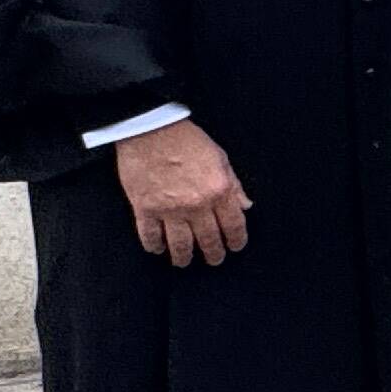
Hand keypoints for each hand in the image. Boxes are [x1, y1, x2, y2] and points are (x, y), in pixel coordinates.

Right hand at [118, 119, 249, 266]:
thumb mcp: (220, 158)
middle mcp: (196, 205)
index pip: (233, 225)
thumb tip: (245, 205)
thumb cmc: (187, 139)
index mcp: (219, 191)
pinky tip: (158, 250)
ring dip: (184, 257)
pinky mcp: (145, 209)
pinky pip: (150, 236)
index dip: (236, 240)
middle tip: (214, 260)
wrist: (151, 130)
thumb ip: (234, 185)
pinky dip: (155, 246)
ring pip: (180, 245)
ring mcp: (169, 210)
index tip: (236, 247)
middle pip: (208, 240)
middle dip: (214, 254)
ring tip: (185, 261)